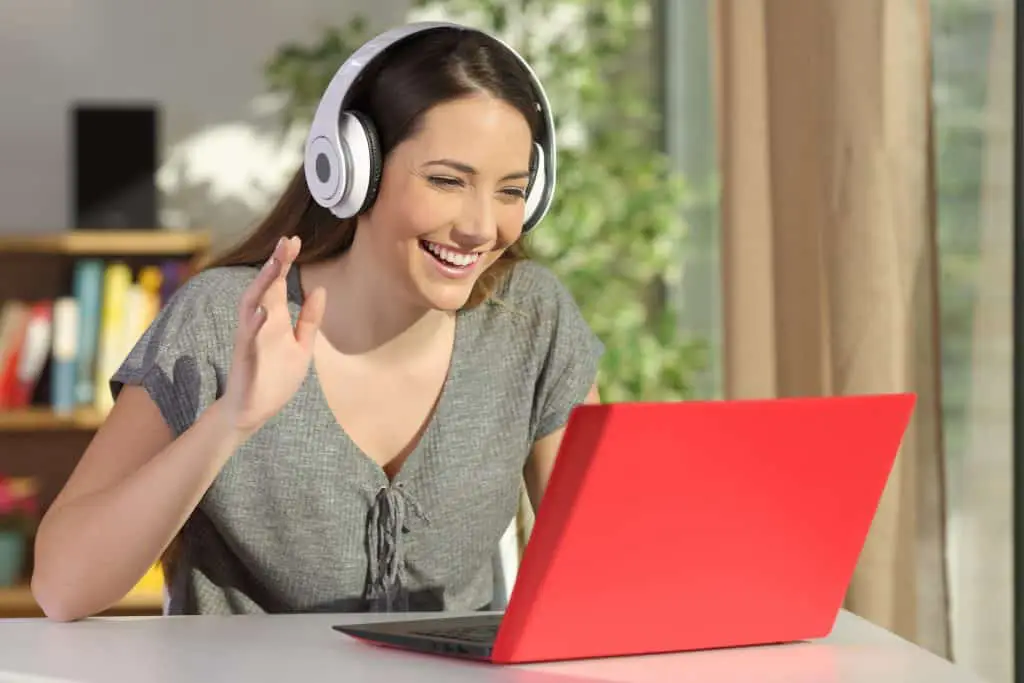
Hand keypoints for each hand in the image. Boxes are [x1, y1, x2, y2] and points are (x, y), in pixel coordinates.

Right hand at [221, 236, 325, 437]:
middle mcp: (259, 324)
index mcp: (274, 320)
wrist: (251, 411)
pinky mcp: (246, 359)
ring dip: (263, 285)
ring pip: (252, 306)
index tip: (295, 240)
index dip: (284, 262)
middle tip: (287, 241)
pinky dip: (255, 324)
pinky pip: (249, 339)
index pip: (277, 284)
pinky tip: (265, 311)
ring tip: (275, 264)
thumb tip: (320, 290)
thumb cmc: (274, 378)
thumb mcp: (301, 347)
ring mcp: (250, 340)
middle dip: (275, 263)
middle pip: (264, 287)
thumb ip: (309, 320)